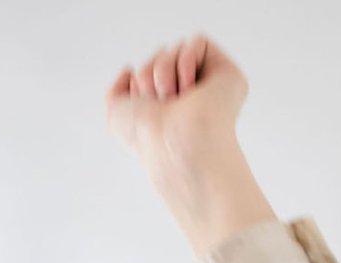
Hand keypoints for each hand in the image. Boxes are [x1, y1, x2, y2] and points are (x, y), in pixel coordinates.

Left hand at [106, 36, 248, 187]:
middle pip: (160, 56)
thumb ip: (115, 91)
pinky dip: (186, 60)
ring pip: (176, 49)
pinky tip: (190, 89)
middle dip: (149, 75)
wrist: (173, 140)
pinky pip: (197, 42)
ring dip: (164, 71)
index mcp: (166, 107)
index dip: (139, 83)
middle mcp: (188, 97)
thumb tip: (129, 68)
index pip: (147, 70)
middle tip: (161, 104)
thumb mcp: (116, 115)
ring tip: (175, 100)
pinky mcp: (226, 75)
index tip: (145, 107)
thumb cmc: (146, 136)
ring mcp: (209, 86)